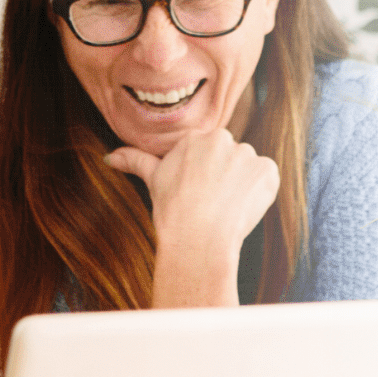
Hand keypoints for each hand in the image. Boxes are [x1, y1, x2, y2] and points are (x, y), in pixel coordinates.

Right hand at [105, 129, 277, 305]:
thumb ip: (136, 161)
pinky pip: (266, 179)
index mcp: (195, 138)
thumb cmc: (173, 213)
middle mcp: (222, 138)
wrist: (198, 239)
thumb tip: (110, 156)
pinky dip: (259, 194)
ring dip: (242, 186)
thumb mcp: (154, 182)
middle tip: (211, 204)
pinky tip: (242, 208)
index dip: (205, 178)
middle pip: (229, 158)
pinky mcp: (267, 170)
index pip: (208, 153)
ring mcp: (247, 153)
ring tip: (225, 208)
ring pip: (247, 168)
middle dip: (224, 179)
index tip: (199, 195)